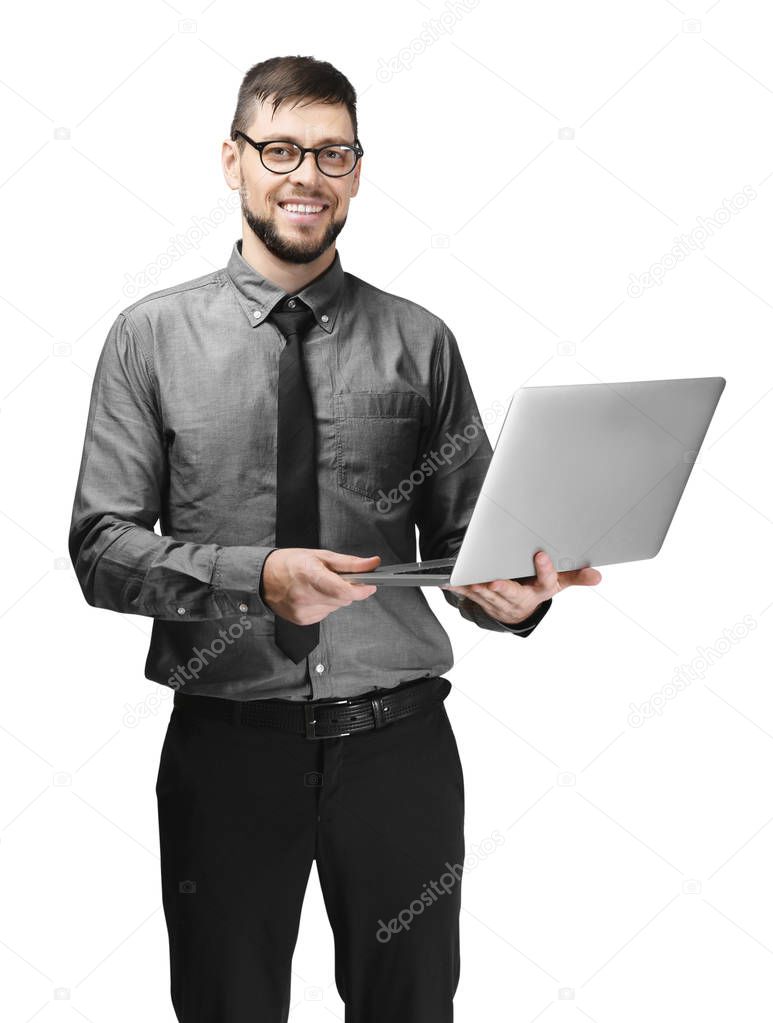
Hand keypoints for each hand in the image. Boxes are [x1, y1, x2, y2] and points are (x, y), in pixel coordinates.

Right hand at [261, 548, 379, 624]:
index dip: (362, 589)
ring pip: (336, 607)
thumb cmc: (289, 563)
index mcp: (310, 576)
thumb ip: (349, 563)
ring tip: (320, 585)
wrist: (263, 577)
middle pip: (343, 599)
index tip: (371, 584)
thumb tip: (372, 564)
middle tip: (337, 578)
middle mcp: (306, 596)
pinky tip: (313, 594)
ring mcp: (303, 611)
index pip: (344, 591)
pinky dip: (325, 604)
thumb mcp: (320, 555)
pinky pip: (326, 613)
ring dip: (335, 597)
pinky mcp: (302, 620)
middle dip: (347, 589)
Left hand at [441, 550, 601, 625]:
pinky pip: (470, 595)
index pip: (546, 581)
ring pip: (489, 597)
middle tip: (496, 581)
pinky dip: (459, 588)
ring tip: (473, 582)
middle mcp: (520, 599)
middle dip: (504, 588)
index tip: (542, 555)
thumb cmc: (538, 589)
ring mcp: (500, 602)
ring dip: (480, 590)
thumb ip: (576, 577)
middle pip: (513, 593)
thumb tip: (598, 576)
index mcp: (540, 590)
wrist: (521, 611)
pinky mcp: (484, 601)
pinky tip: (448, 581)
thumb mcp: (559, 583)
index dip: (545, 570)